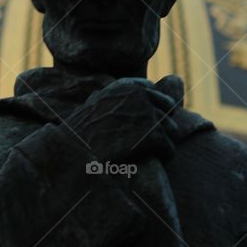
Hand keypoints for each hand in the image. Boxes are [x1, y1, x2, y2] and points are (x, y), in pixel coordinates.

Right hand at [64, 75, 183, 163]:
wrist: (75, 151)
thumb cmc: (79, 134)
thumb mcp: (92, 107)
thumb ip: (108, 100)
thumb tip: (106, 96)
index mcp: (124, 87)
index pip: (152, 90)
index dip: (155, 106)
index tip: (152, 119)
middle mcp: (139, 95)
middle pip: (167, 108)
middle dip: (164, 124)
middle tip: (156, 140)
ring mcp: (148, 113)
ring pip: (171, 128)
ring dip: (165, 141)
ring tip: (157, 152)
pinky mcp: (154, 134)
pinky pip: (169, 147)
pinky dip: (165, 155)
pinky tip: (158, 160)